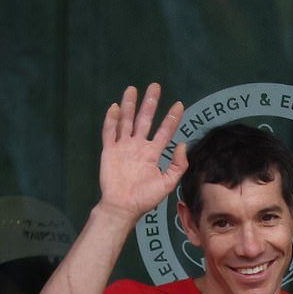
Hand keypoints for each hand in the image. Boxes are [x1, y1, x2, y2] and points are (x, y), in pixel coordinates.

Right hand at [99, 83, 187, 222]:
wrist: (123, 207)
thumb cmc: (145, 198)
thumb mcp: (167, 184)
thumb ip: (177, 165)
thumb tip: (183, 145)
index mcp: (152, 154)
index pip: (164, 132)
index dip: (172, 118)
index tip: (179, 104)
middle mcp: (138, 147)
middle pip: (145, 120)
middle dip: (150, 103)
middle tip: (155, 86)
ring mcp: (123, 147)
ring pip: (127, 121)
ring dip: (130, 105)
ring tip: (133, 89)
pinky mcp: (109, 151)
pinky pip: (109, 132)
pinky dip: (111, 120)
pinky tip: (115, 107)